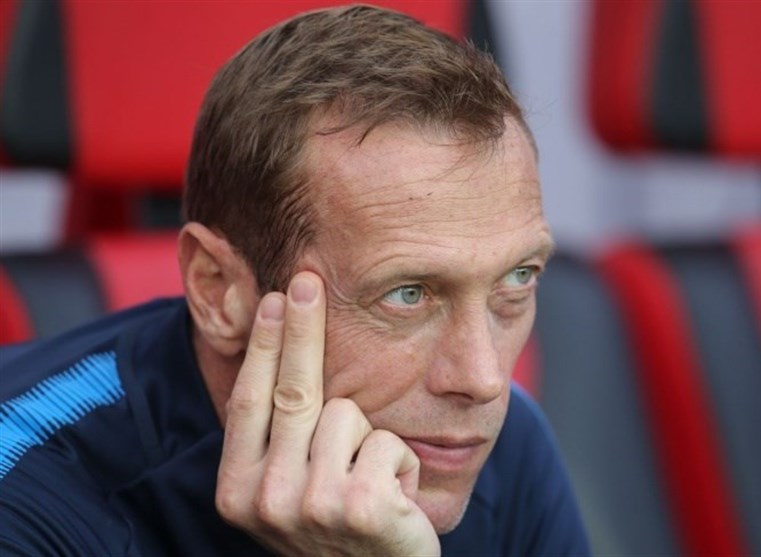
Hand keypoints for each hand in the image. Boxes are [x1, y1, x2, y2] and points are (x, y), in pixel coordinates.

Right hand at [215, 272, 440, 556]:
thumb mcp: (291, 489)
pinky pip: (388, 442)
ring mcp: (310, 505)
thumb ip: (279, 439)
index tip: (276, 298)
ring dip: (371, 438)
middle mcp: (264, 499)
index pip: (250, 401)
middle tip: (306, 280)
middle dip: (302, 327)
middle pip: (292, 390)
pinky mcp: (360, 507)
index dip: (264, 346)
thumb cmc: (336, 528)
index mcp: (237, 491)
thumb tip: (279, 352)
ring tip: (372, 481)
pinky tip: (396, 499)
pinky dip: (402, 462)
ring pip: (348, 414)